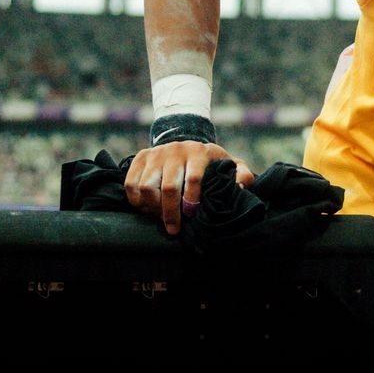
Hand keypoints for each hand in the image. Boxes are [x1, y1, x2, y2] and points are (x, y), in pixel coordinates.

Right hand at [124, 142, 255, 236]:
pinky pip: (131, 183)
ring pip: (146, 186)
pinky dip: (136, 200)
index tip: (192, 215)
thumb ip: (242, 174)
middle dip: (171, 212)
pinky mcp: (141, 157)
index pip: (193, 179)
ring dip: (152, 208)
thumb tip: (241, 186)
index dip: (192, 200)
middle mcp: (176, 150)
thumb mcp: (229, 164)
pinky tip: (147, 209)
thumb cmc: (210, 162)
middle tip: (174, 228)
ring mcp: (156, 153)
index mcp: (199, 152)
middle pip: (168, 186)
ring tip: (160, 217)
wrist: (187, 144)